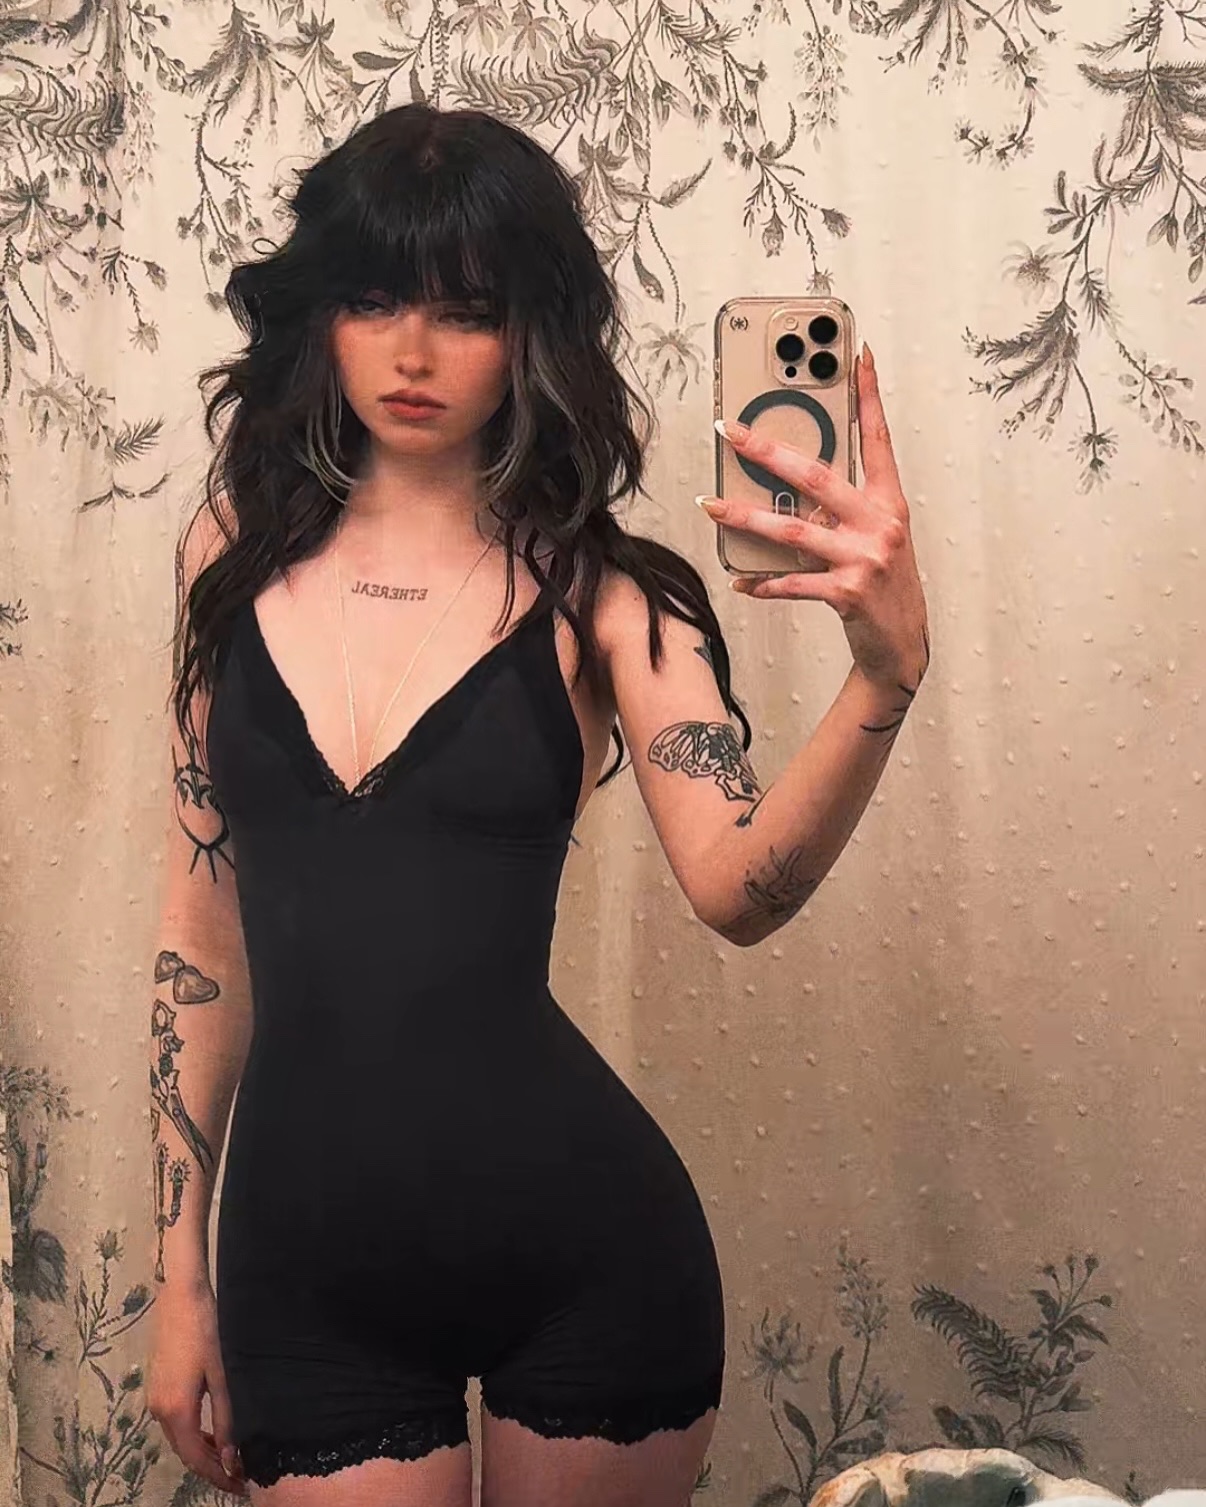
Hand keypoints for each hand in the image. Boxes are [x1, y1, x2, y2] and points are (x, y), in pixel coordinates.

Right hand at [146, 1283, 248, 1497]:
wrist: (180, 1296)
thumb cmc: (206, 1331)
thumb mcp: (222, 1376)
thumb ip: (226, 1419)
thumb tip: (232, 1459)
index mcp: (176, 1411)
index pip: (196, 1459)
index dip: (218, 1477)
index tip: (241, 1486)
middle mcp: (159, 1411)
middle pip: (186, 1453)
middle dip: (212, 1468)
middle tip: (241, 1475)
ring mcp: (155, 1399)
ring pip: (180, 1439)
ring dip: (203, 1452)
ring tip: (232, 1457)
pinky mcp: (157, 1387)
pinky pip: (176, 1423)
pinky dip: (194, 1434)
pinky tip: (213, 1432)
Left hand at [702, 345, 929, 694]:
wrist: (901, 646)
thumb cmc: (883, 585)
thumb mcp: (875, 538)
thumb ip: (842, 510)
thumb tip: (790, 489)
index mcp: (889, 502)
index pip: (878, 438)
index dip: (869, 396)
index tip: (858, 355)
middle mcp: (881, 524)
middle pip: (817, 476)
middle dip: (768, 451)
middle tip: (731, 431)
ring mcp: (865, 558)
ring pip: (793, 530)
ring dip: (746, 519)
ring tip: (711, 507)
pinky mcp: (848, 593)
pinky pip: (793, 583)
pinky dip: (763, 582)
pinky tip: (741, 580)